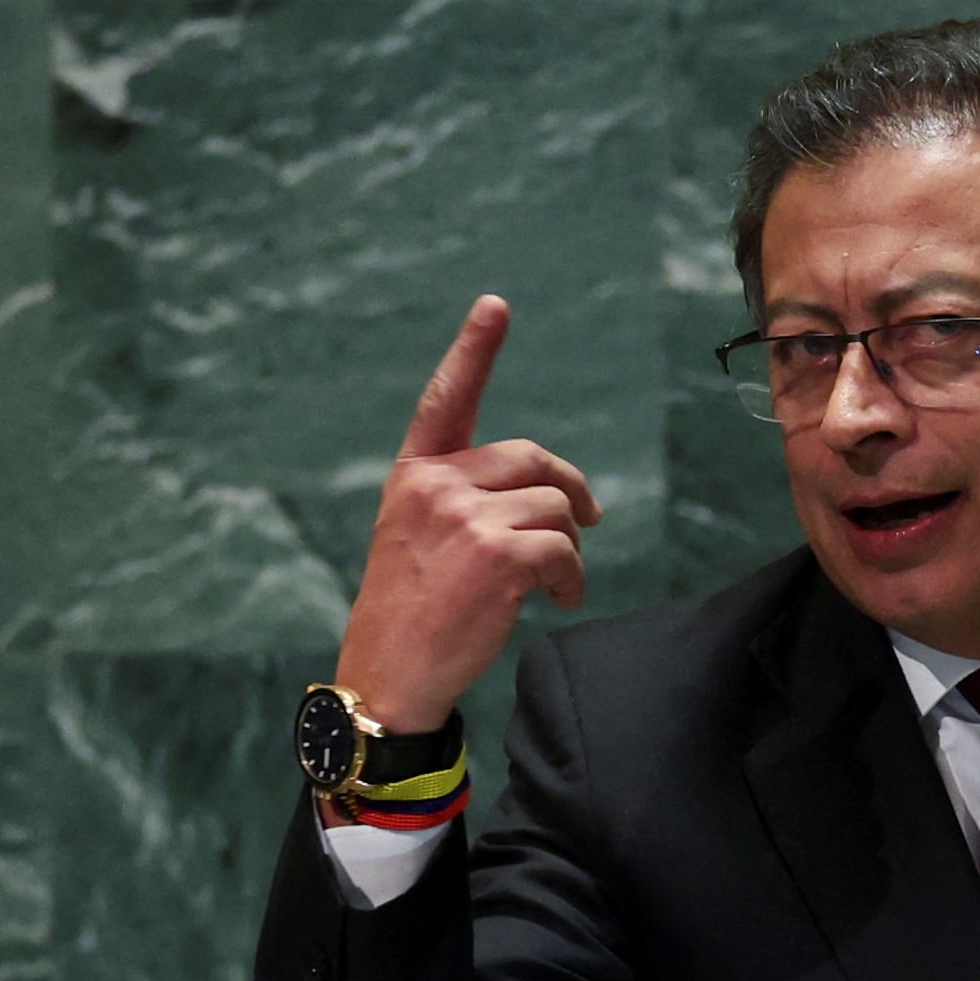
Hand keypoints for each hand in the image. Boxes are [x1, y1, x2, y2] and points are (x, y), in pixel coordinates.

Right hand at [334, 294, 603, 728]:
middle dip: (569, 490)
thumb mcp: (417, 538)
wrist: (389, 675)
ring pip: (555, 508)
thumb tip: (542, 494)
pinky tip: (559, 600)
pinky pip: (565, 550)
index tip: (495, 305)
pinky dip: (573, 579)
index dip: (474, 350)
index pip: (447, 400)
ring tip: (556, 585)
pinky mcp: (498, 555)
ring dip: (571, 549)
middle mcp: (438, 485)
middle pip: (532, 458)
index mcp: (414, 475)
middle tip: (590, 520)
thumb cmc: (409, 614)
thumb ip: (460, 501)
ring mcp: (467, 517)